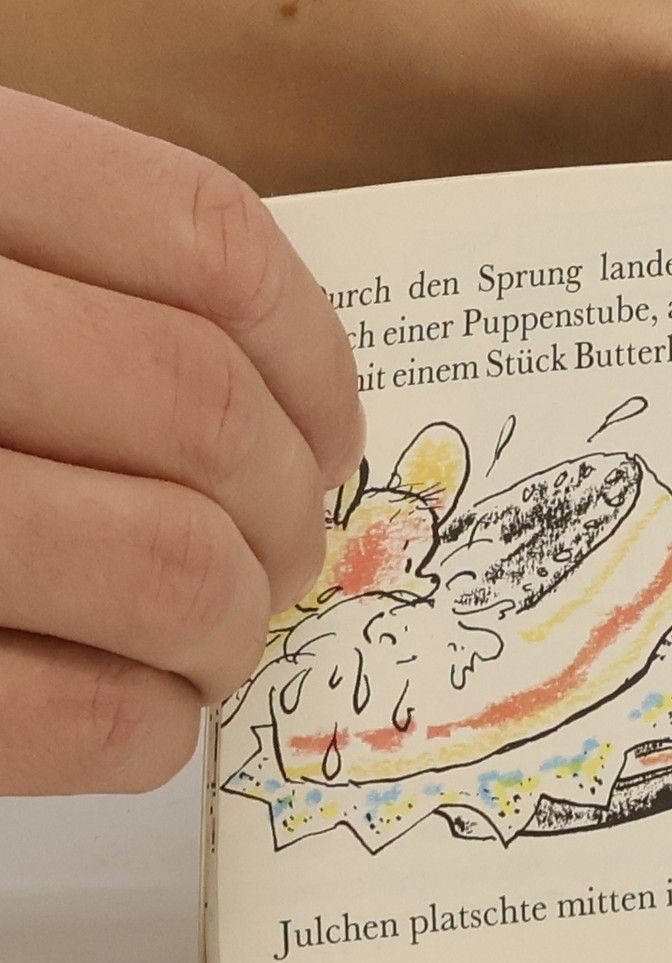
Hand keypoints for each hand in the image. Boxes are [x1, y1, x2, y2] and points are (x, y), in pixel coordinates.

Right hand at [0, 88, 362, 793]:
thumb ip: (50, 276)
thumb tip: (284, 410)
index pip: (198, 234)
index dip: (309, 352)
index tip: (329, 428)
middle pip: (201, 412)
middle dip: (287, 511)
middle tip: (283, 555)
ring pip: (169, 563)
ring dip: (232, 625)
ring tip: (216, 636)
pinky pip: (72, 713)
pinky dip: (148, 727)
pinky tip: (141, 713)